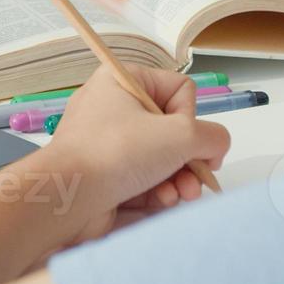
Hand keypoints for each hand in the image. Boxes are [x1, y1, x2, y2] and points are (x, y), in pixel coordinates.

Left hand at [35, 66, 229, 253]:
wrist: (66, 197)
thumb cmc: (115, 153)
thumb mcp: (179, 135)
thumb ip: (213, 137)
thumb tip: (216, 147)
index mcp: (124, 81)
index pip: (179, 90)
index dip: (190, 118)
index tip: (186, 138)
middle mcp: (113, 108)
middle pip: (173, 130)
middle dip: (189, 158)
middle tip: (196, 177)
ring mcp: (107, 143)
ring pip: (161, 158)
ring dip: (178, 179)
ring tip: (180, 195)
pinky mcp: (104, 174)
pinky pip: (143, 178)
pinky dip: (158, 191)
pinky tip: (162, 202)